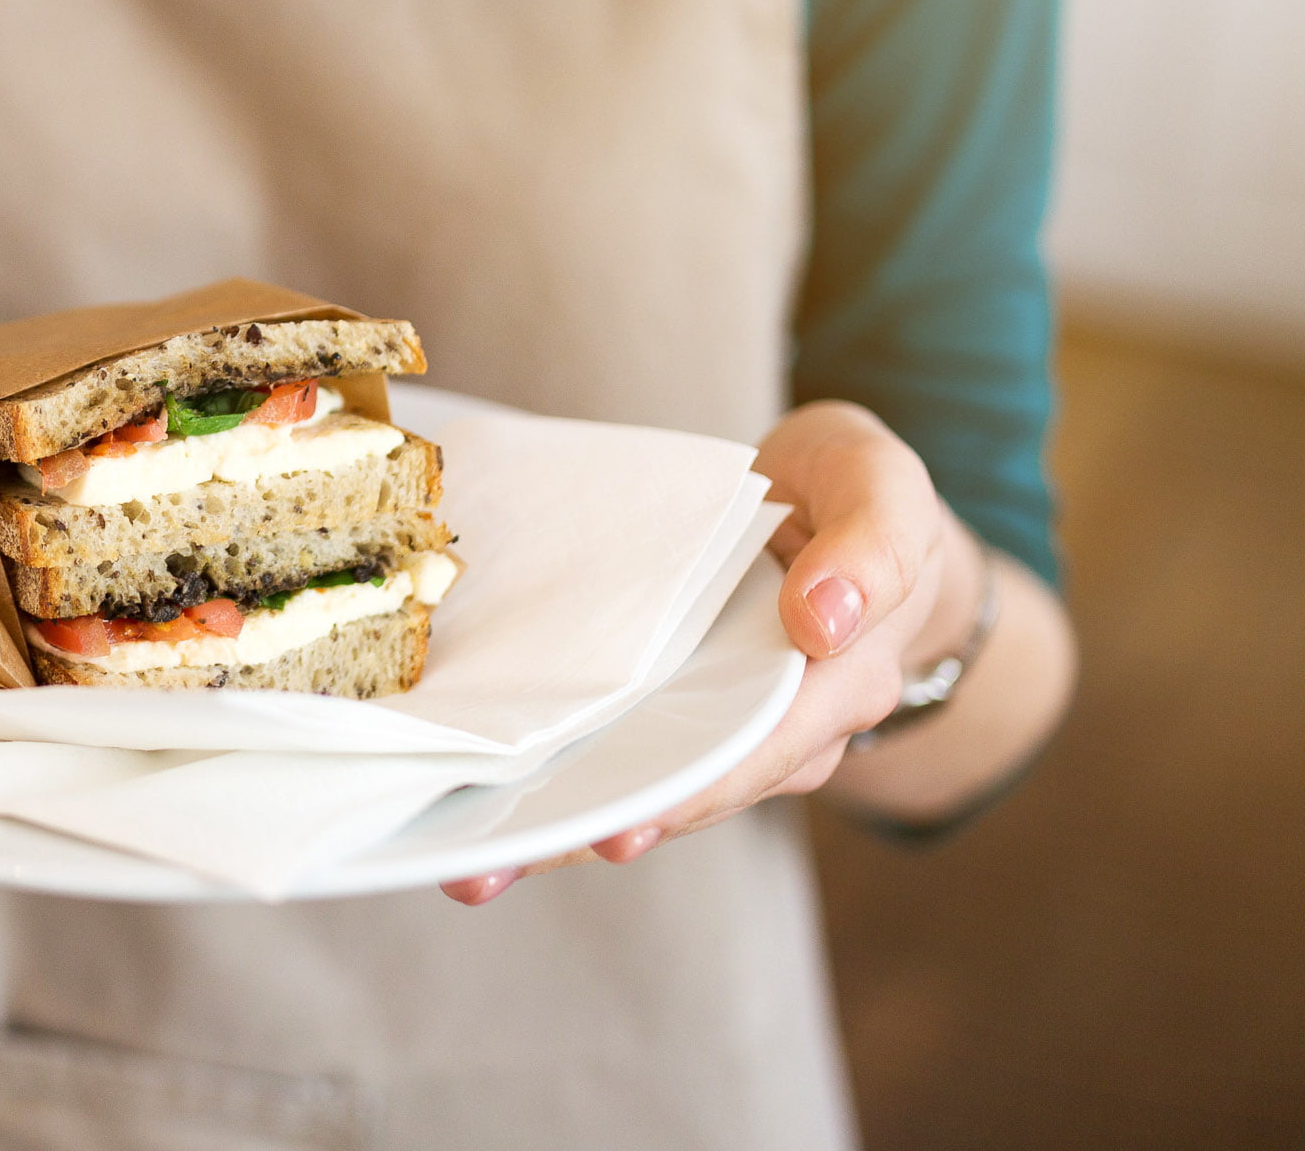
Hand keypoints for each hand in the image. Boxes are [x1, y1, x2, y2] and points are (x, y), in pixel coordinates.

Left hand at [442, 400, 971, 904]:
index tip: (616, 829)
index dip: (687, 793)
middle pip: (684, 792)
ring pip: (642, 784)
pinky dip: (559, 777)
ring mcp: (718, 720)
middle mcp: (777, 726)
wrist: (843, 507)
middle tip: (500, 862)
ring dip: (561, 825)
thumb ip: (872, 547)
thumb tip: (823, 619)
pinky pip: (620, 747)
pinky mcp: (674, 703)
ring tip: (474, 866)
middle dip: (595, 829)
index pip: (758, 751)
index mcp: (837, 683)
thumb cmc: (857, 495)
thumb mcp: (881, 489)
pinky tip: (485, 805)